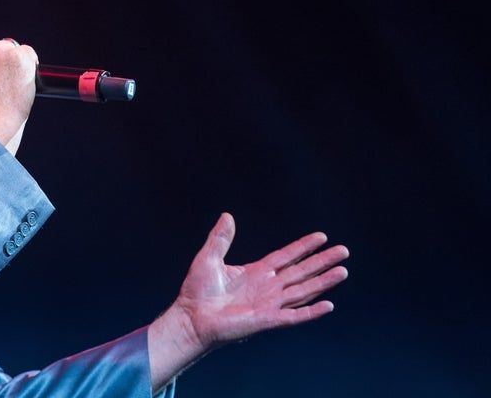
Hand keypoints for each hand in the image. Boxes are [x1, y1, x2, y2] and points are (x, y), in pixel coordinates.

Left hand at [173, 212, 349, 351]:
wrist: (191, 317)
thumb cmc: (197, 291)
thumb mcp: (209, 258)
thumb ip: (221, 239)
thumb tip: (227, 216)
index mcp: (256, 272)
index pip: (286, 256)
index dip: (304, 247)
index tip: (322, 237)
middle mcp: (267, 287)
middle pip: (301, 271)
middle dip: (322, 261)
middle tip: (344, 251)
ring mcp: (269, 304)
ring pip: (303, 290)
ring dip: (323, 282)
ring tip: (343, 271)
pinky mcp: (267, 320)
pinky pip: (294, 316)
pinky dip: (311, 312)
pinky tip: (328, 305)